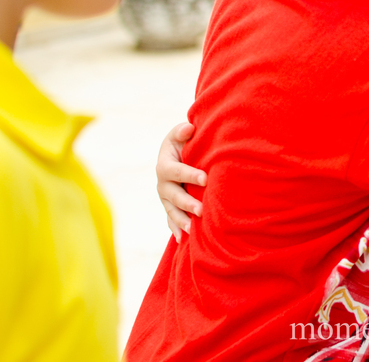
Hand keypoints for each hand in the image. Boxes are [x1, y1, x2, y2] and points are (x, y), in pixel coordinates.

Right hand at [156, 122, 207, 241]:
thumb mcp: (181, 134)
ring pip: (171, 210)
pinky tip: (182, 240)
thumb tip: (189, 128)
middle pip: (173, 195)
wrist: (180, 154)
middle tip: (202, 210)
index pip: (175, 171)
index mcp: (164, 165)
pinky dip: (175, 229)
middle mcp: (162, 183)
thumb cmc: (184, 142)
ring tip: (193, 229)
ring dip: (181, 220)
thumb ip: (182, 131)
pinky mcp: (170, 206)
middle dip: (187, 203)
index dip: (189, 174)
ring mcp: (165, 197)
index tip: (205, 178)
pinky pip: (171, 219)